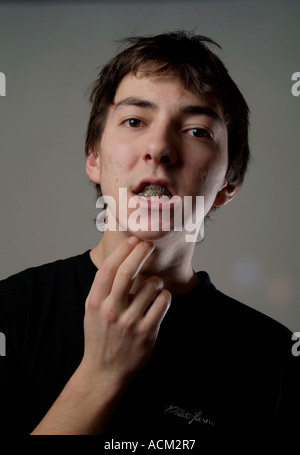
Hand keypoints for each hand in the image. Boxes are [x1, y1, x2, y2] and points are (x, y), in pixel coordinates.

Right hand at [82, 237, 170, 386]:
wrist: (105, 371)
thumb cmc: (100, 335)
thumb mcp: (92, 311)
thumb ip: (103, 288)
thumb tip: (122, 258)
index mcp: (95, 303)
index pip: (109, 269)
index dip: (123, 251)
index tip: (133, 240)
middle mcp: (111, 311)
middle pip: (128, 272)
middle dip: (140, 253)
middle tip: (148, 244)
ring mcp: (130, 323)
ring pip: (151, 286)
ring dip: (156, 280)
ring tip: (154, 286)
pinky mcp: (147, 333)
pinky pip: (162, 303)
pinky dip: (164, 296)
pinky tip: (160, 299)